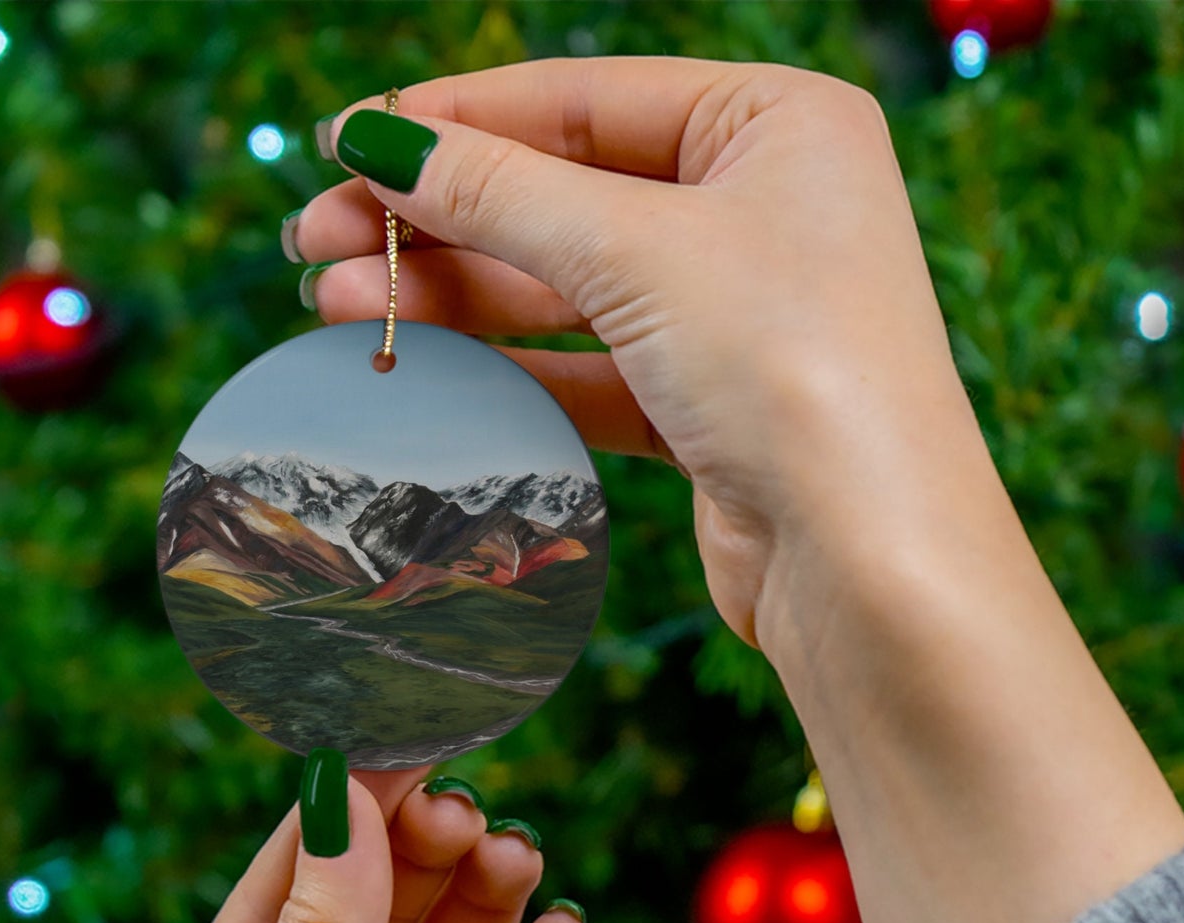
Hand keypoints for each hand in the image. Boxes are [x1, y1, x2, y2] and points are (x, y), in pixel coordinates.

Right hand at [290, 56, 989, 654]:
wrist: (869, 562)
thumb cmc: (791, 369)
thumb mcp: (637, 251)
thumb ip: (501, 193)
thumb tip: (380, 141)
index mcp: (778, 124)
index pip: (585, 100)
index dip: (456, 120)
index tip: (344, 142)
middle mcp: (765, 209)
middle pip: (567, 195)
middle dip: (439, 220)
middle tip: (315, 241)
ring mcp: (739, 314)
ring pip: (570, 290)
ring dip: (455, 298)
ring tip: (336, 307)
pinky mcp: (712, 408)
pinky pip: (591, 370)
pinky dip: (509, 369)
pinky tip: (421, 367)